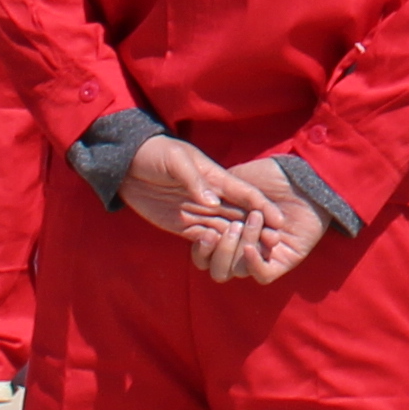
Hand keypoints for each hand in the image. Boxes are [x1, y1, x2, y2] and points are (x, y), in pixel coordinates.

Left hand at [118, 134, 268, 262]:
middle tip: (274, 244)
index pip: (246, 194)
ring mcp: (199, 212)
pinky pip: (203, 240)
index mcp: (216, 178)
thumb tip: (214, 202)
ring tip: (253, 254)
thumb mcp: (176, 160)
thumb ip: (195, 181)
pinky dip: (213, 247)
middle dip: (258, 229)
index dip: (264, 206)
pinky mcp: (183, 225)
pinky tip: (221, 253)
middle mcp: (213, 197)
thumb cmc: (156, 154)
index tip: (280, 221)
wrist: (128, 164)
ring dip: (239, 241)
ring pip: (225, 230)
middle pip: (241, 215)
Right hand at [187, 156, 328, 286]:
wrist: (306, 177)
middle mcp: (241, 248)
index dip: (201, 250)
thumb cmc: (272, 175)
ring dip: (239, 249)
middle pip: (217, 269)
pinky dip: (253, 264)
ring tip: (253, 222)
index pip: (204, 255)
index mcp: (227, 231)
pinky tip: (251, 246)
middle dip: (221, 250)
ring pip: (236, 271)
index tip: (205, 234)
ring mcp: (261, 256)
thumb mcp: (236, 179)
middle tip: (233, 226)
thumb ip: (213, 194)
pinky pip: (261, 275)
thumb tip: (197, 207)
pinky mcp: (281, 261)